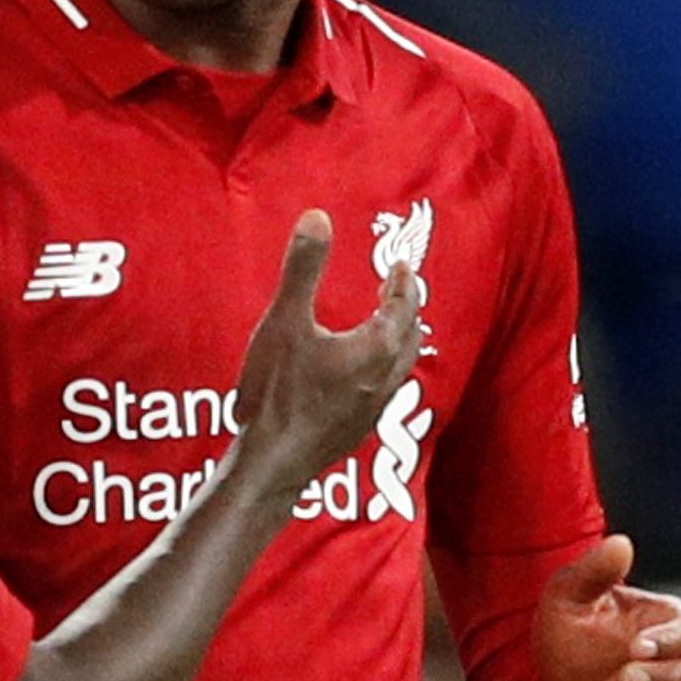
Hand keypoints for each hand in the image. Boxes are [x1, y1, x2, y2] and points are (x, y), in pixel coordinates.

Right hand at [230, 211, 422, 503]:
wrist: (272, 463)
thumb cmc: (278, 392)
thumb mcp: (285, 321)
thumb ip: (304, 268)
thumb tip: (318, 216)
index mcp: (375, 348)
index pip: (403, 306)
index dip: (402, 283)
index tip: (400, 266)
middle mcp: (384, 379)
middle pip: (409, 337)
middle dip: (405, 309)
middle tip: (395, 290)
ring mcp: (373, 409)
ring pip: (399, 366)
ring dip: (396, 340)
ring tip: (382, 326)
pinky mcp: (358, 430)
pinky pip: (383, 388)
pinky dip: (381, 367)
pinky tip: (357, 372)